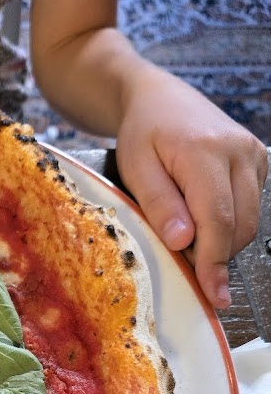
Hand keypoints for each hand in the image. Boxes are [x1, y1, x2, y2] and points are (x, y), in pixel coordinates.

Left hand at [116, 67, 267, 307]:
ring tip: (186, 231)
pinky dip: (228, 223)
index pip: (218, 220)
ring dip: (221, 241)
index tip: (212, 294)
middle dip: (214, 254)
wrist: (159, 99)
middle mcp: (239, 151)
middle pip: (239, 226)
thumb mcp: (136, 169)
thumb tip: (183, 242)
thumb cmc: (142, 134)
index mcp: (205, 151)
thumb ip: (159, 204)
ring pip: (249, 221)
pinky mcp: (259, 161)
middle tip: (181, 258)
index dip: (213, 262)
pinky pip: (250, 207)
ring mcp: (254, 154)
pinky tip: (202, 214)